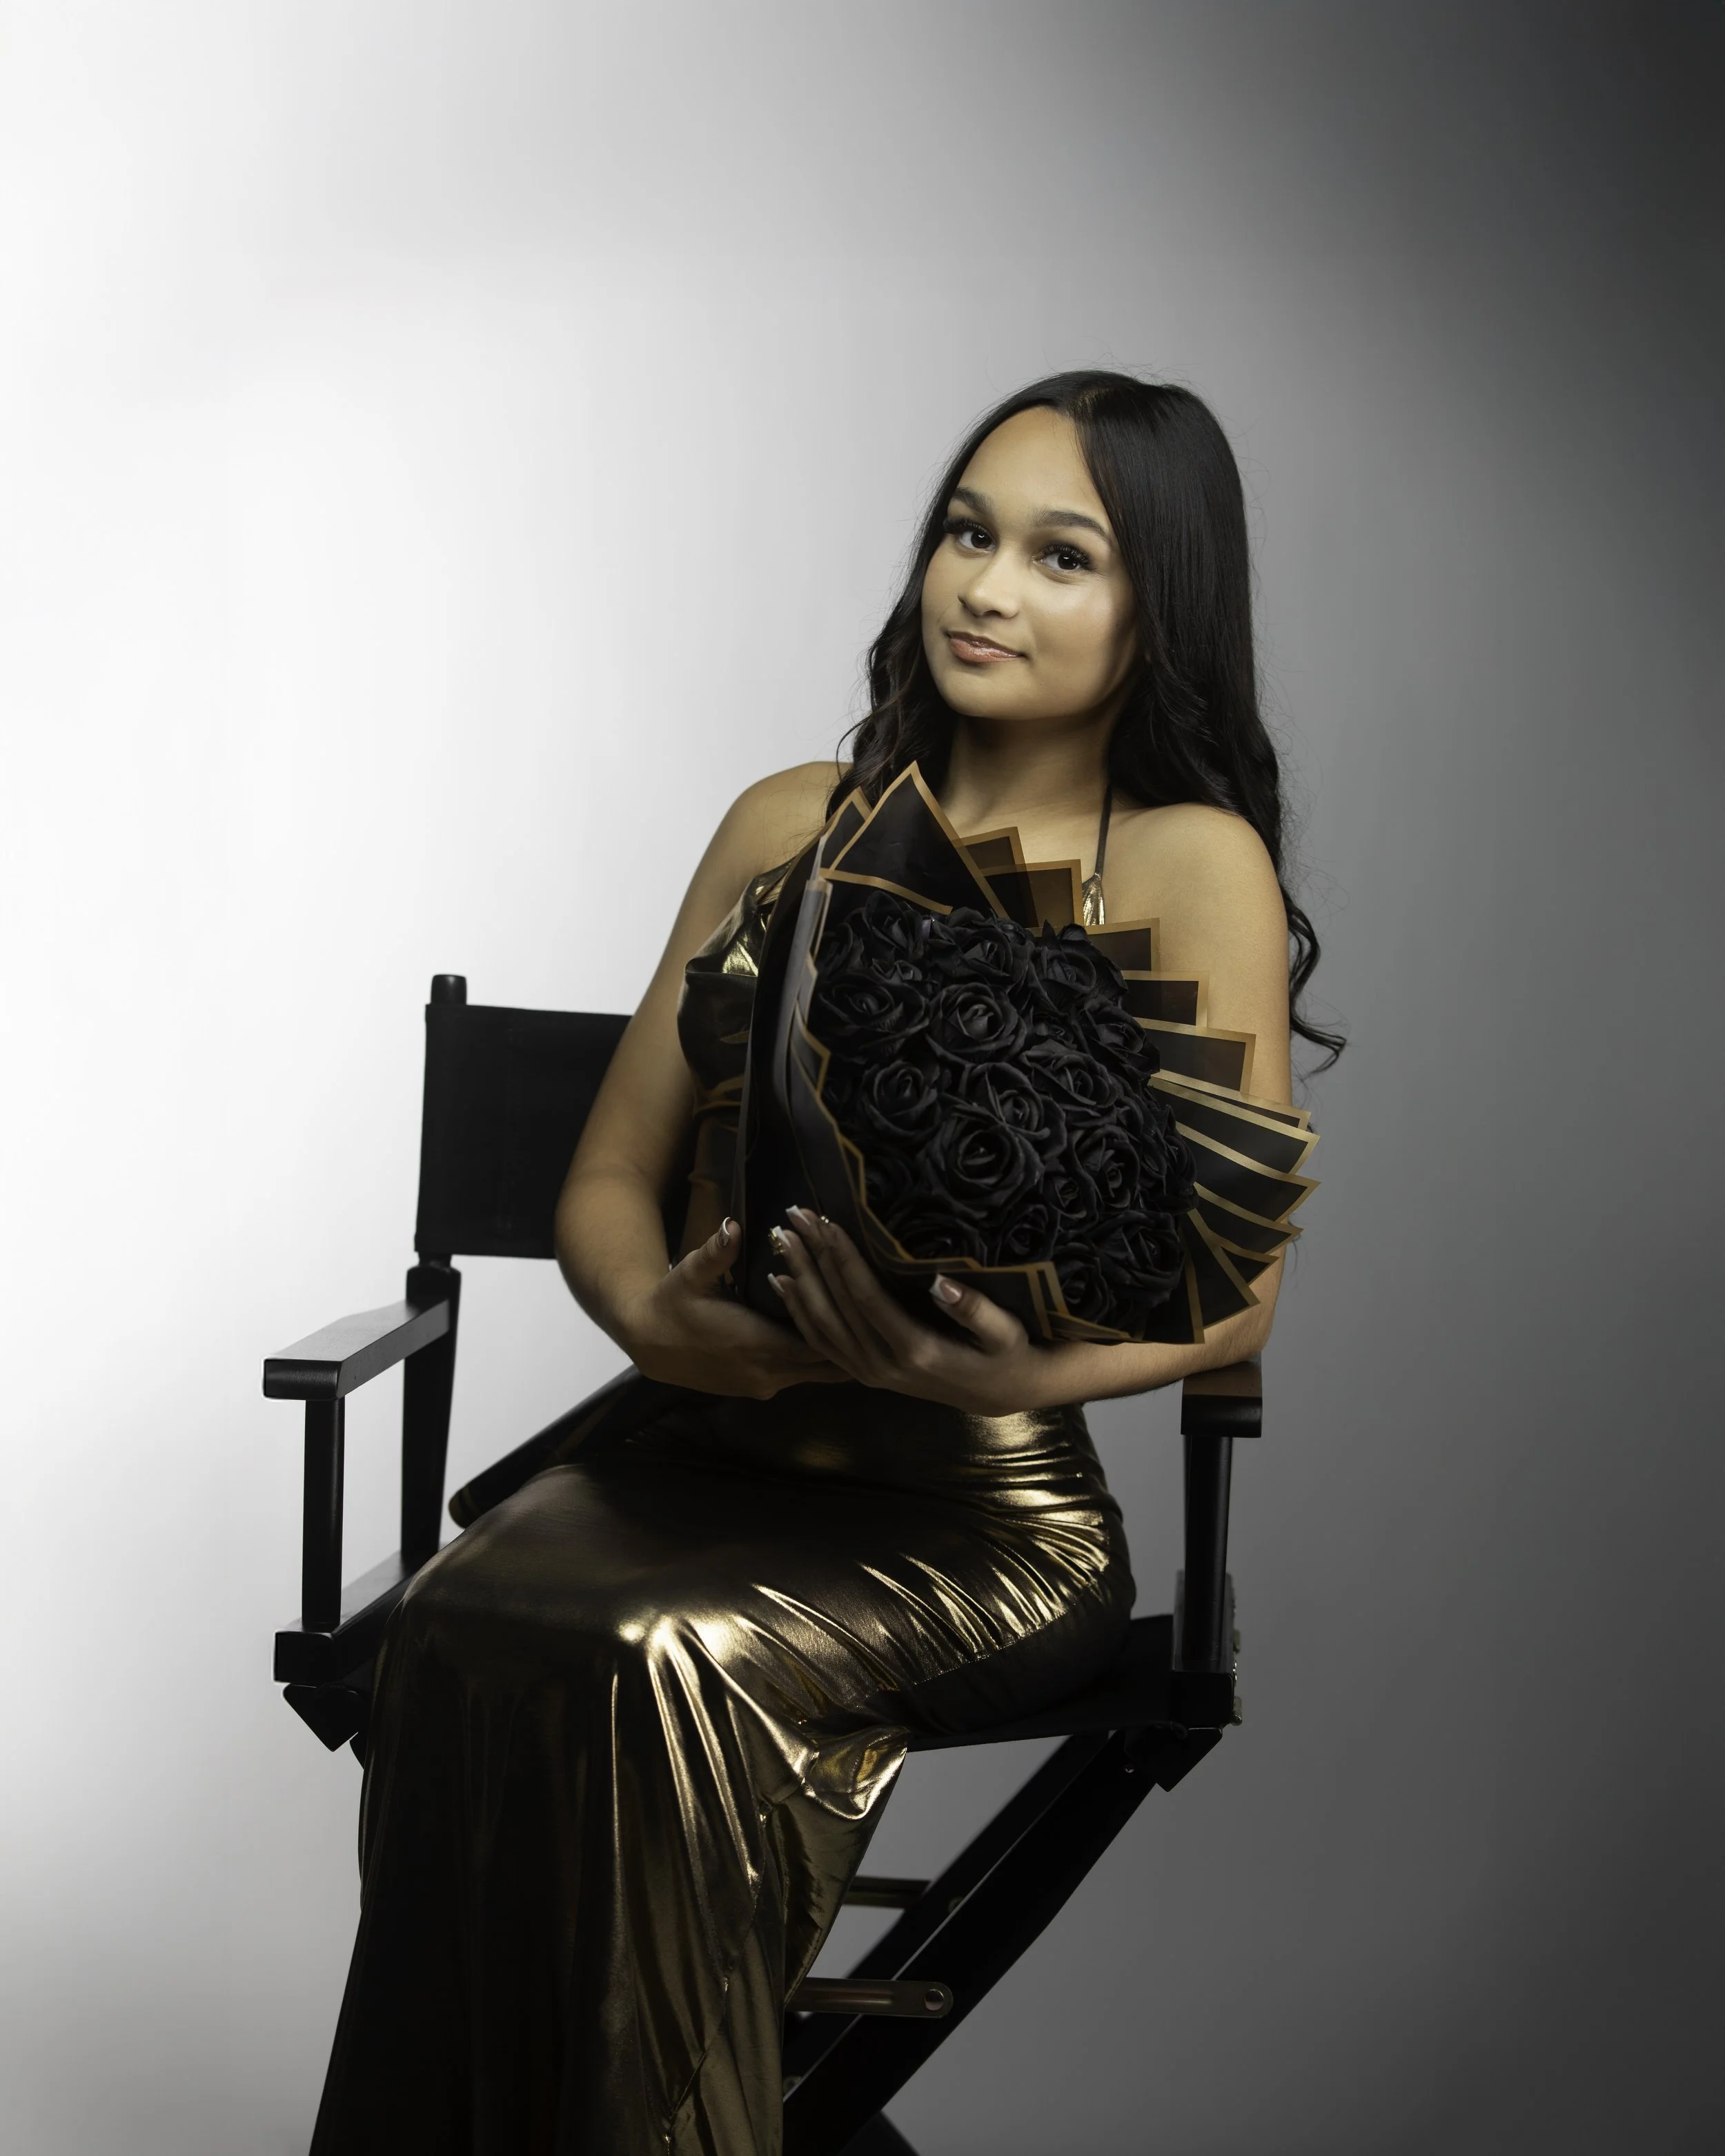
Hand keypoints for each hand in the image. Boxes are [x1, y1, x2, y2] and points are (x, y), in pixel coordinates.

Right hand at [621, 1219, 846, 1398]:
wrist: (647, 1343)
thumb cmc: (672, 1304)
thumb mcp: (691, 1274)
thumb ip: (716, 1252)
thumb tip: (733, 1227)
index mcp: (757, 1344)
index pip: (818, 1341)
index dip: (845, 1326)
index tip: (866, 1307)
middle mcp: (766, 1373)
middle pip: (826, 1365)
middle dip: (850, 1345)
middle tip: (879, 1324)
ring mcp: (761, 1386)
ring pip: (812, 1374)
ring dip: (831, 1353)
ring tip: (860, 1329)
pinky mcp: (754, 1389)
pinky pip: (795, 1377)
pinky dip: (810, 1361)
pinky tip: (825, 1340)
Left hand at [768, 1208, 1052, 1415]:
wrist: (999, 1394)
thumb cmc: (1006, 1354)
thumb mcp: (1005, 1333)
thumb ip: (975, 1309)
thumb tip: (941, 1282)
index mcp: (915, 1350)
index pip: (866, 1297)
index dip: (843, 1258)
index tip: (826, 1222)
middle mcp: (883, 1364)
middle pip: (835, 1306)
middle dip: (812, 1258)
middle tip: (792, 1218)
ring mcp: (870, 1372)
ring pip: (821, 1325)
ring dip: (799, 1279)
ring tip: (781, 1240)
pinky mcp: (863, 1373)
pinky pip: (821, 1343)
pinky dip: (798, 1312)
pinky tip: (782, 1283)